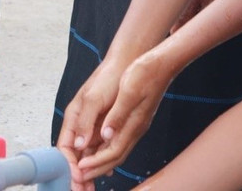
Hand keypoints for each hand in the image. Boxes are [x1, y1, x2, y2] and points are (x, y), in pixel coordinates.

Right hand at [59, 59, 123, 186]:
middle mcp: (81, 124)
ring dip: (88, 171)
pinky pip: (99, 148)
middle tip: (82, 190)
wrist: (126, 65)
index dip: (68, 163)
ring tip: (91, 187)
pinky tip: (107, 170)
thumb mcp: (94, 99)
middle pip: (74, 154)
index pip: (64, 146)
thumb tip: (78, 145)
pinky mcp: (104, 126)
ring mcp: (93, 126)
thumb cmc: (107, 79)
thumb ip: (85, 122)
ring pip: (87, 154)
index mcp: (74, 117)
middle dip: (76, 174)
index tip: (76, 178)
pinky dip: (100, 161)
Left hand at [71, 51, 172, 183]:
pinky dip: (107, 149)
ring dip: (101, 161)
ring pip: (117, 150)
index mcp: (132, 123)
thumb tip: (106, 136)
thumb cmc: (144, 73)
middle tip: (79, 178)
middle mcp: (135, 128)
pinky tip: (98, 149)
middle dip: (97, 168)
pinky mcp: (135, 119)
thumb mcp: (128, 92)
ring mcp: (136, 125)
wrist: (162, 63)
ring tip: (85, 168)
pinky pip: (120, 140)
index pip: (112, 151)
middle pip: (115, 156)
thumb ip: (117, 116)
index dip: (96, 163)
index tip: (80, 170)